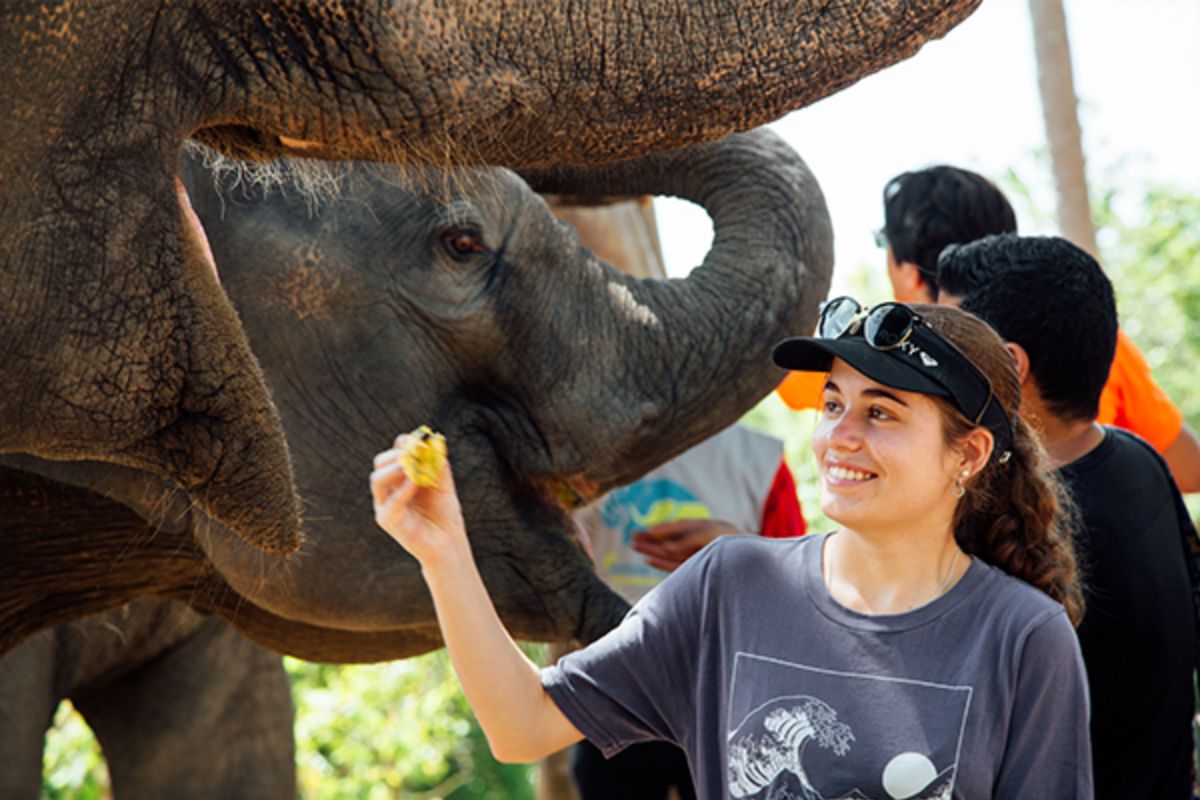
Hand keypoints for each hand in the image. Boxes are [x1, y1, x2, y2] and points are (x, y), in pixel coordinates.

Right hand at [370, 433, 467, 566]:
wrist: (448, 541)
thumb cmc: (444, 513)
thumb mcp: (444, 484)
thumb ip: (438, 466)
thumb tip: (433, 444)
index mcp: (400, 478)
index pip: (393, 454)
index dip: (404, 444)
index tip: (419, 441)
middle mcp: (389, 489)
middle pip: (380, 464)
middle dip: (395, 454)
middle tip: (413, 453)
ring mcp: (385, 505)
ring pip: (377, 479)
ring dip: (394, 469)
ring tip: (410, 466)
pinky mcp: (388, 520)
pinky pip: (390, 502)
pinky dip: (403, 490)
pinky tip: (415, 482)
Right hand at [630, 518, 743, 571]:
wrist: (755, 571)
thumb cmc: (739, 550)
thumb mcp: (714, 536)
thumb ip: (690, 538)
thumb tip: (668, 547)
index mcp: (712, 529)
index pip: (684, 527)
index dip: (666, 528)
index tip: (649, 530)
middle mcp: (704, 544)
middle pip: (674, 540)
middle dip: (654, 539)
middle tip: (633, 537)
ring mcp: (701, 559)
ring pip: (672, 553)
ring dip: (653, 550)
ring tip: (635, 546)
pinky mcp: (699, 574)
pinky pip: (677, 567)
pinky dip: (662, 563)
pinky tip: (649, 559)